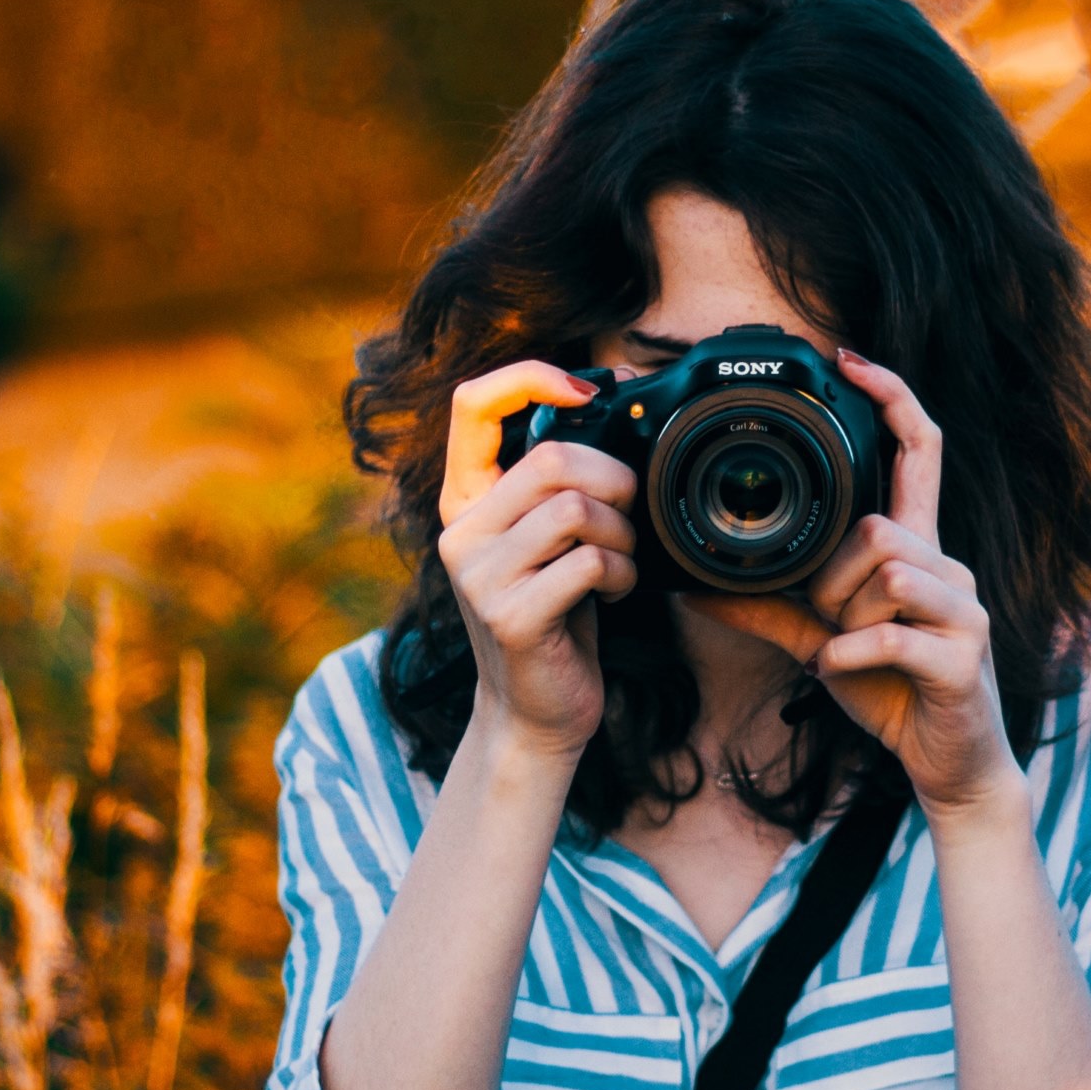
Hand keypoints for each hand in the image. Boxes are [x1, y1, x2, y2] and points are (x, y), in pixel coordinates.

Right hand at [438, 361, 636, 760]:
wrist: (535, 711)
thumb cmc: (555, 613)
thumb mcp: (547, 537)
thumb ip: (557, 479)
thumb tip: (615, 393)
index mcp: (465, 499)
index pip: (471, 403)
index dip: (530, 378)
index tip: (586, 391)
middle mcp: (461, 532)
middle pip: (550, 458)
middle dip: (614, 478)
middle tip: (629, 511)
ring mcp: (479, 576)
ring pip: (573, 508)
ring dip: (621, 531)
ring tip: (621, 557)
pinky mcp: (510, 617)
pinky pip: (587, 562)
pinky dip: (620, 571)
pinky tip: (616, 590)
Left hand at [683, 349, 1018, 817]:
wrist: (949, 762)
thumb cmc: (889, 688)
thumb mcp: (819, 639)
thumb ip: (765, 607)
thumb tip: (691, 586)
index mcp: (917, 548)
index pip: (919, 450)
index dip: (891, 397)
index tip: (850, 358)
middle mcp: (947, 566)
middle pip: (879, 525)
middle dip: (833, 576)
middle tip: (827, 622)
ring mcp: (964, 609)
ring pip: (888, 572)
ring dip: (845, 616)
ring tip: (843, 650)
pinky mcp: (965, 656)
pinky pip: (893, 634)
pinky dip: (852, 653)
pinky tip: (839, 671)